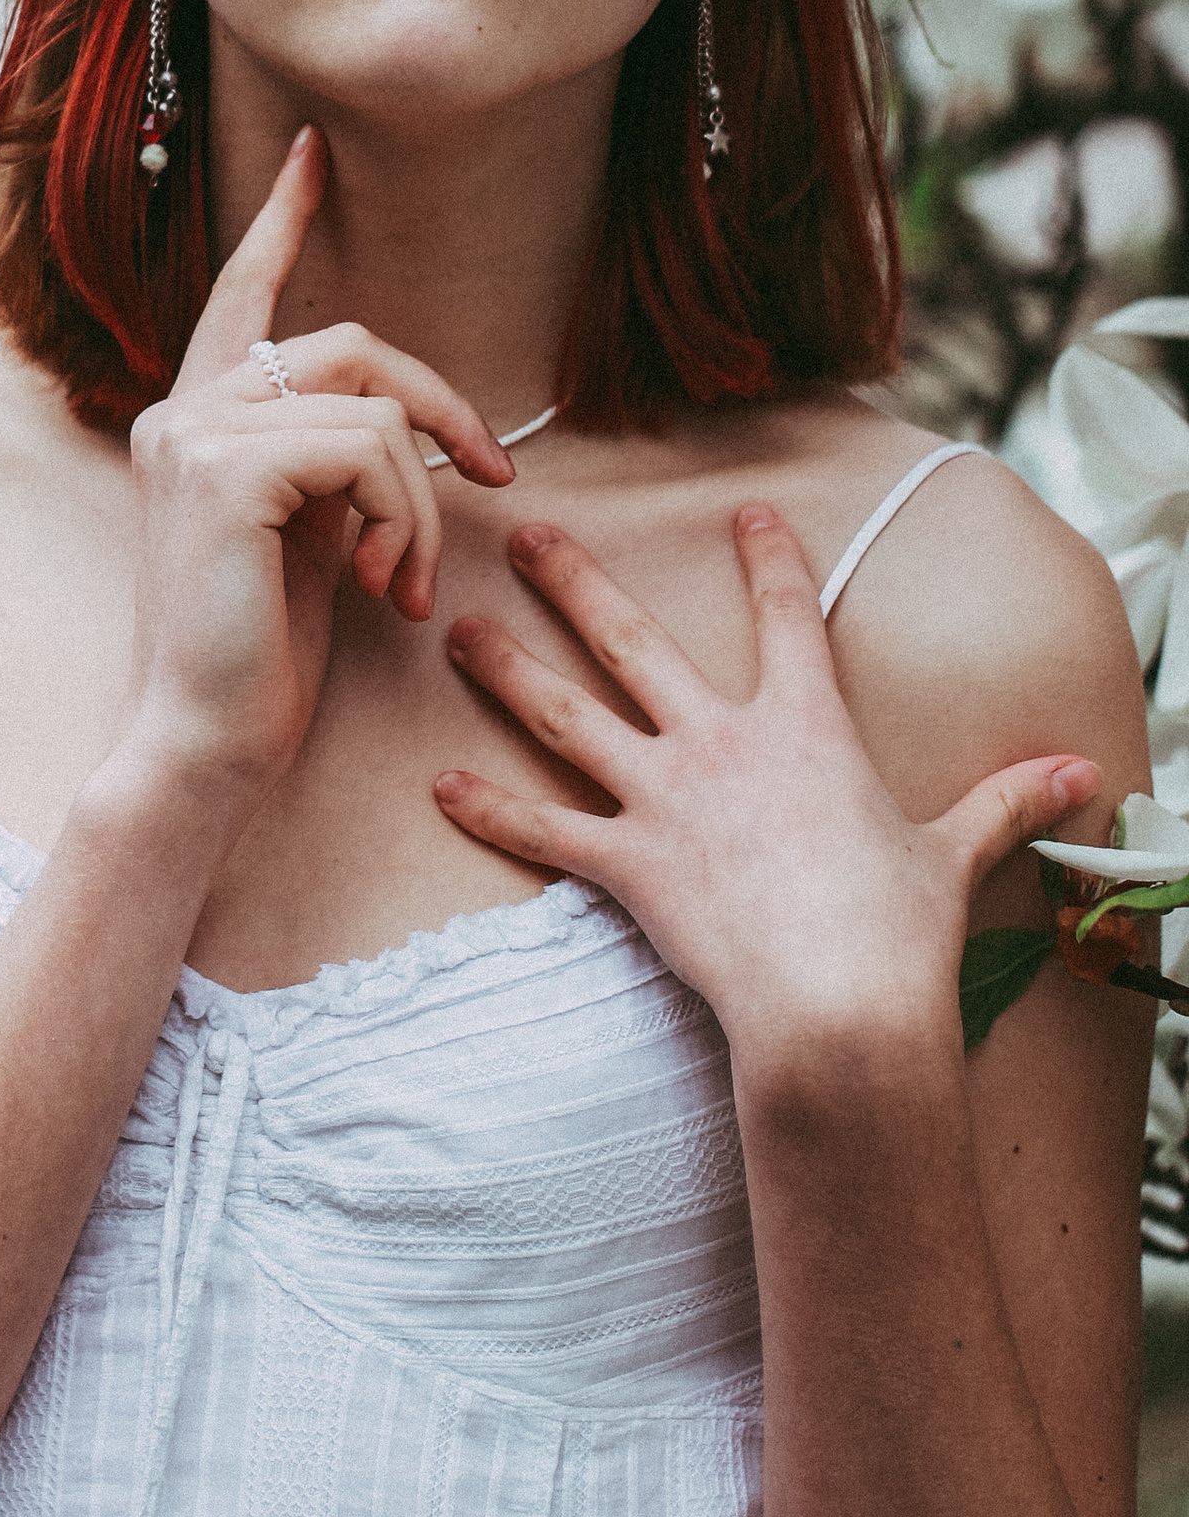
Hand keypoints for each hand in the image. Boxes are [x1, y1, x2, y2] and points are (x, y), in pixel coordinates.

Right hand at [111, 127, 513, 832]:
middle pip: (349, 340)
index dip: (283, 218)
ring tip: (404, 580)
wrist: (203, 742)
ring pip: (371, 403)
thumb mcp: (304, 535)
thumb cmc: (258, 657)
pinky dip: (405, 517)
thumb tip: (402, 424)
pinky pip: (368, 447)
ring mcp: (193, 434)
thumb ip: (326, 460)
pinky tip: (382, 585)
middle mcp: (179, 410)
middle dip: (440, 405)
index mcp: (191, 420)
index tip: (313, 153)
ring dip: (422, 498)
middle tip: (492, 482)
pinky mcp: (225, 469)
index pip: (243, 295)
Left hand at [432, 505, 1097, 1054]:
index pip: (788, 619)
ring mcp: (662, 799)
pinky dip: (486, 810)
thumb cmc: (899, 933)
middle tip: (527, 534)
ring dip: (505, 669)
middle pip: (633, 641)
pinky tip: (436, 784)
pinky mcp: (625, 863)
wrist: (839, 1007)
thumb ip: (1003, 803)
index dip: (767, 558)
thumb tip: (1079, 772)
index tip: (743, 508)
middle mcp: (719, 745)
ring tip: (454, 629)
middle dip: (576, 581)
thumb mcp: (955, 855)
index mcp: (804, 730)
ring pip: (564, 714)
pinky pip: (541, 831)